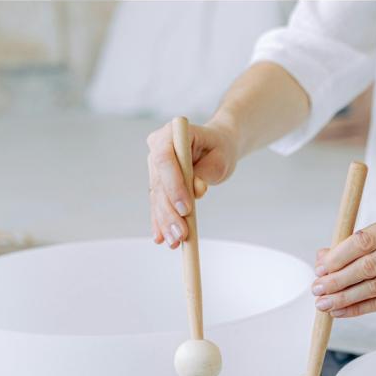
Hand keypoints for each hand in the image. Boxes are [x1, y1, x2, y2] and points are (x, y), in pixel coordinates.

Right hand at [147, 118, 237, 247]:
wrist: (216, 147)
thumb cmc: (219, 148)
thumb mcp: (220, 158)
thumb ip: (207, 172)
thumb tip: (197, 190)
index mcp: (172, 134)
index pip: (165, 159)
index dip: (173, 184)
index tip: (187, 208)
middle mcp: (156, 149)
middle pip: (159, 183)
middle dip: (170, 211)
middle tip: (181, 234)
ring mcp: (154, 167)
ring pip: (157, 197)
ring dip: (165, 221)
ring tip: (176, 241)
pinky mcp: (157, 183)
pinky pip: (158, 204)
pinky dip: (161, 222)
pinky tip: (162, 238)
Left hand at [311, 207, 375, 317]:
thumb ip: (357, 244)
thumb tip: (321, 259)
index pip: (365, 238)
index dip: (338, 256)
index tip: (320, 268)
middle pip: (369, 264)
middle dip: (338, 279)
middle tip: (317, 288)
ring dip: (345, 297)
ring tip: (324, 303)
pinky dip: (360, 308)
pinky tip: (342, 311)